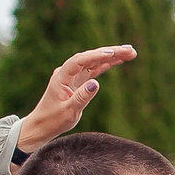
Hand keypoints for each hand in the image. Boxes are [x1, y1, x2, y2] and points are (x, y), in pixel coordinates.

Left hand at [13, 45, 137, 156]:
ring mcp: (73, 75)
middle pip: (90, 58)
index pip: (79, 61)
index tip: (111, 53)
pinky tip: (119, 60)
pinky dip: (106, 65)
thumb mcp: (69, 111)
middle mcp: (67, 72)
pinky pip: (94, 69)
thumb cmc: (54, 120)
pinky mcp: (79, 81)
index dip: (95, 56)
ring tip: (130, 53)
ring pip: (94, 62)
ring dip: (112, 57)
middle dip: (110, 52)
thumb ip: (82, 97)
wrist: (43, 124)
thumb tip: (96, 83)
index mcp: (61, 77)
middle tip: (130, 50)